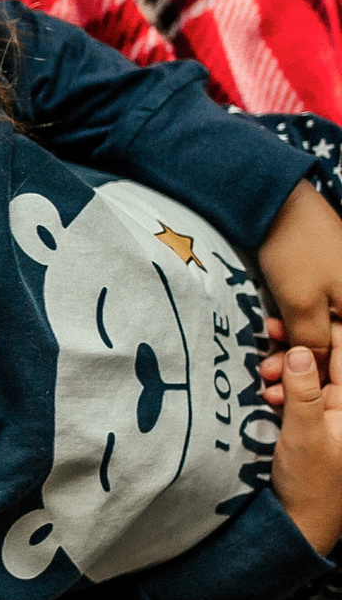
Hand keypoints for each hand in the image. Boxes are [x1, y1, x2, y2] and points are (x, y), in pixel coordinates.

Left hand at [255, 178, 341, 368]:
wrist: (281, 203)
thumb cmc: (296, 252)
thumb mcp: (303, 305)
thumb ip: (315, 344)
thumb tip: (320, 374)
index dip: (324, 380)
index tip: (292, 395)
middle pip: (339, 347)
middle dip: (306, 368)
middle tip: (269, 381)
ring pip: (327, 333)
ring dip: (298, 352)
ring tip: (265, 366)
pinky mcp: (330, 284)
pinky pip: (319, 316)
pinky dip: (298, 330)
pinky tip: (273, 336)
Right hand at [268, 346, 341, 554]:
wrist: (302, 523)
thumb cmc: (311, 484)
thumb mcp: (305, 436)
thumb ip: (303, 392)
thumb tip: (301, 350)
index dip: (317, 332)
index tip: (283, 322)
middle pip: (327, 358)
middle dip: (297, 349)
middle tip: (267, 348)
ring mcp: (333, 412)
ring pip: (311, 372)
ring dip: (287, 369)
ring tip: (265, 378)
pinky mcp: (316, 421)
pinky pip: (302, 390)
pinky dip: (284, 386)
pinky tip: (269, 393)